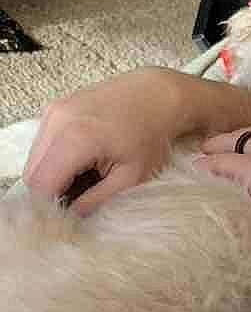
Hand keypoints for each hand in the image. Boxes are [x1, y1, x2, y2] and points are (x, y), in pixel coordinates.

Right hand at [24, 68, 185, 214]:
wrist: (158, 94)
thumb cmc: (152, 135)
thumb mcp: (132, 175)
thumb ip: (97, 200)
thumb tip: (72, 217)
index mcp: (75, 139)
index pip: (41, 185)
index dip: (51, 205)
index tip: (68, 215)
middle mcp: (57, 121)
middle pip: (32, 172)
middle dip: (52, 190)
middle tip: (79, 196)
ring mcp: (53, 111)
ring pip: (34, 158)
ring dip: (53, 172)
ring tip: (86, 174)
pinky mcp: (55, 108)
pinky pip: (43, 142)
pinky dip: (56, 156)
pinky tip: (83, 157)